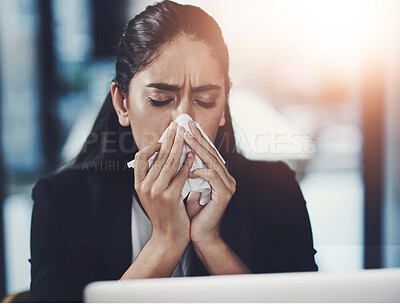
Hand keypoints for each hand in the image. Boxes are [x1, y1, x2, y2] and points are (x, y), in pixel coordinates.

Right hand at [134, 123, 194, 247]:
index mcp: (138, 184)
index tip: (164, 137)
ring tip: (186, 136)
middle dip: (169, 138)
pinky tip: (193, 155)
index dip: (152, 145)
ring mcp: (156, 192)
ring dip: (179, 146)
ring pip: (169, 162)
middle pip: (158, 155)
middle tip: (177, 127)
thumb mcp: (152, 195)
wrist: (168, 237)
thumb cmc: (163, 214)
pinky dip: (187, 163)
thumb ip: (154, 177)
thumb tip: (163, 155)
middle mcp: (145, 186)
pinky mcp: (170, 197)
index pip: (140, 157)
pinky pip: (181, 175)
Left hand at [183, 120, 235, 245]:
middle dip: (198, 138)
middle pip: (211, 153)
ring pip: (212, 162)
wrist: (199, 235)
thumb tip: (176, 155)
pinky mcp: (224, 194)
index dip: (197, 139)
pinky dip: (200, 171)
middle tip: (187, 125)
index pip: (207, 153)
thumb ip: (187, 172)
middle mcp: (226, 178)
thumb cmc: (193, 213)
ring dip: (198, 149)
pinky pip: (212, 177)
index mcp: (218, 176)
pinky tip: (189, 169)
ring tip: (186, 138)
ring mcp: (228, 186)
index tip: (186, 127)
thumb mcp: (188, 187)